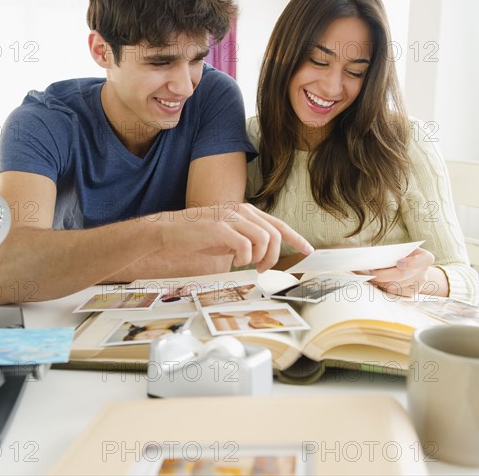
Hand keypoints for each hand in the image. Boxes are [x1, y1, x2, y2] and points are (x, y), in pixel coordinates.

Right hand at [159, 203, 313, 271]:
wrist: (170, 230)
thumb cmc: (198, 235)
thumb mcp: (228, 236)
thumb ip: (246, 238)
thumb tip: (263, 252)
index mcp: (245, 211)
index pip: (278, 224)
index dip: (296, 238)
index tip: (308, 251)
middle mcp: (241, 211)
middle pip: (274, 234)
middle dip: (273, 256)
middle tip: (261, 269)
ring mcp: (230, 218)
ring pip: (263, 239)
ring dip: (259, 258)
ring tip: (246, 264)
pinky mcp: (219, 228)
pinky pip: (244, 245)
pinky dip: (243, 258)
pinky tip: (233, 261)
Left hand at [368, 247, 434, 297]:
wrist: (412, 264)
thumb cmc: (403, 254)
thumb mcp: (402, 249)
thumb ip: (393, 253)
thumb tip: (373, 256)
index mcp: (425, 258)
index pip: (420, 261)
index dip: (410, 263)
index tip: (399, 263)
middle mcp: (424, 272)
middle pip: (402, 276)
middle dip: (384, 275)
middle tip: (371, 272)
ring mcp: (419, 284)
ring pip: (396, 286)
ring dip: (381, 282)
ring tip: (371, 277)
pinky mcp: (412, 293)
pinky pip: (395, 293)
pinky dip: (384, 287)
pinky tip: (378, 282)